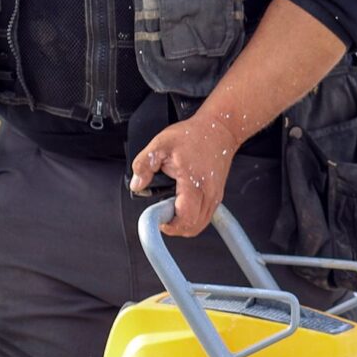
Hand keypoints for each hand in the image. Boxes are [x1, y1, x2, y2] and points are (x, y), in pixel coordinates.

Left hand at [131, 112, 240, 237]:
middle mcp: (209, 193)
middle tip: (162, 213)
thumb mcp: (161, 144)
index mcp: (194, 183)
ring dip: (184, 222)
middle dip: (174, 227)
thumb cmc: (194, 135)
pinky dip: (192, 216)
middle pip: (193, 228)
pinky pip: (205, 216)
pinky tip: (182, 203)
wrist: (220, 128)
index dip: (169, 225)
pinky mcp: (217, 195)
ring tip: (171, 206)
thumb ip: (144, 164)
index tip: (158, 218)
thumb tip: (137, 185)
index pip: (185, 219)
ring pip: (200, 225)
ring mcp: (215, 196)